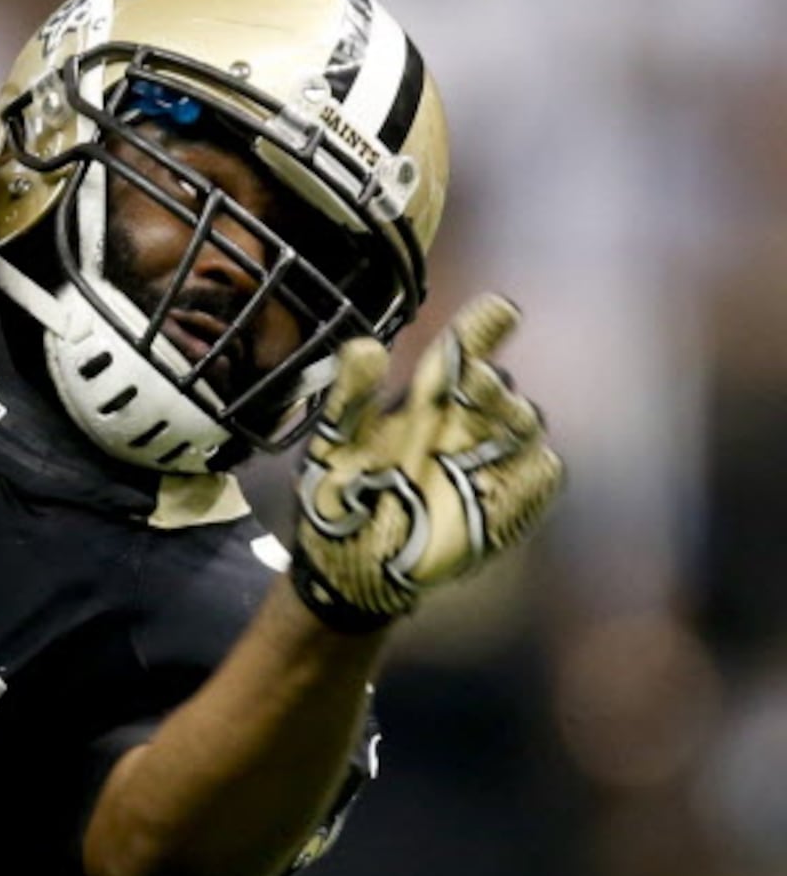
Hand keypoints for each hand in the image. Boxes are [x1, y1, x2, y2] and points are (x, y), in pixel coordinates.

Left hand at [291, 294, 561, 630]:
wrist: (346, 565)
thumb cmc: (339, 493)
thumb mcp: (335, 442)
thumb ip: (352, 395)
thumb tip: (368, 345)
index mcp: (423, 400)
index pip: (464, 352)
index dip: (485, 328)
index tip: (503, 310)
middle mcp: (462, 424)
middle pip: (500, 388)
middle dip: (492, 383)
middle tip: (473, 380)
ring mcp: (486, 463)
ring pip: (526, 424)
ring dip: (515, 418)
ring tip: (491, 424)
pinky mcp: (505, 506)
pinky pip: (541, 475)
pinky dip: (533, 467)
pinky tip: (506, 470)